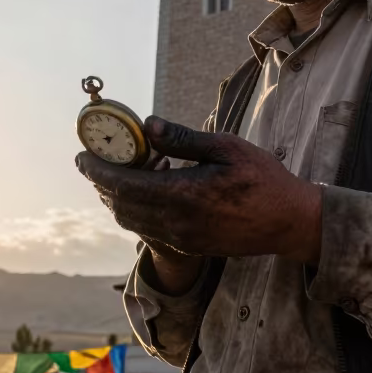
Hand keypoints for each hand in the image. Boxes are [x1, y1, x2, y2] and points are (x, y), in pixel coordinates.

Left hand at [75, 116, 322, 262]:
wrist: (290, 223)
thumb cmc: (263, 179)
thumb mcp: (226, 147)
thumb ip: (183, 139)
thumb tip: (147, 126)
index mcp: (183, 195)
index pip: (123, 184)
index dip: (97, 170)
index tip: (81, 156)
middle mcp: (176, 223)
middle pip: (120, 205)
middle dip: (100, 183)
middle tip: (92, 161)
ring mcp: (181, 239)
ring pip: (131, 221)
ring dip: (116, 198)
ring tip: (115, 173)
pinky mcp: (189, 247)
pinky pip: (148, 230)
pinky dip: (135, 210)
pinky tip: (145, 190)